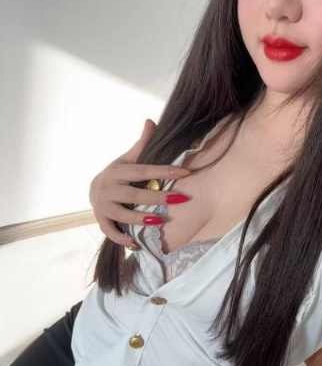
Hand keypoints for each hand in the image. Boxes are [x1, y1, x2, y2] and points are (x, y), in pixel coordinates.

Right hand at [89, 119, 190, 246]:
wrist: (91, 188)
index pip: (144, 170)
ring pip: (122, 215)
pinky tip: (136, 244)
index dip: (164, 171)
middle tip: (180, 199)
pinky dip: (121, 238)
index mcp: (118, 171)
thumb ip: (142, 144)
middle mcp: (109, 188)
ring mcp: (103, 205)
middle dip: (157, 198)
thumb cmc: (118, 173)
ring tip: (160, 222)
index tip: (185, 173)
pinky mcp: (101, 220)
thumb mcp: (127, 158)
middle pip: (134, 194)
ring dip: (140, 219)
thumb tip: (151, 121)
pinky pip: (110, 232)